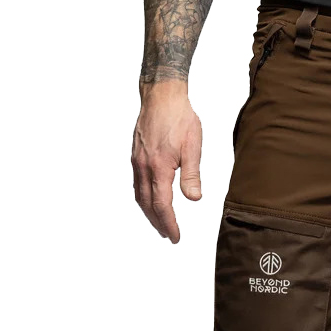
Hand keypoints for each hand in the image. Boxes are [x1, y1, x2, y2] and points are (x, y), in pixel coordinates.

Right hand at [132, 82, 202, 242]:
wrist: (161, 94)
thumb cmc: (180, 117)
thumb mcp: (193, 146)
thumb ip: (192, 174)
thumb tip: (194, 199)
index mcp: (158, 167)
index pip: (162, 205)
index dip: (169, 224)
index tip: (175, 237)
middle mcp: (143, 166)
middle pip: (148, 204)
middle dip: (158, 223)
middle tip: (169, 236)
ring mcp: (137, 161)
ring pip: (140, 195)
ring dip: (149, 213)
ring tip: (160, 224)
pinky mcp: (136, 156)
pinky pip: (137, 184)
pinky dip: (143, 198)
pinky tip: (150, 202)